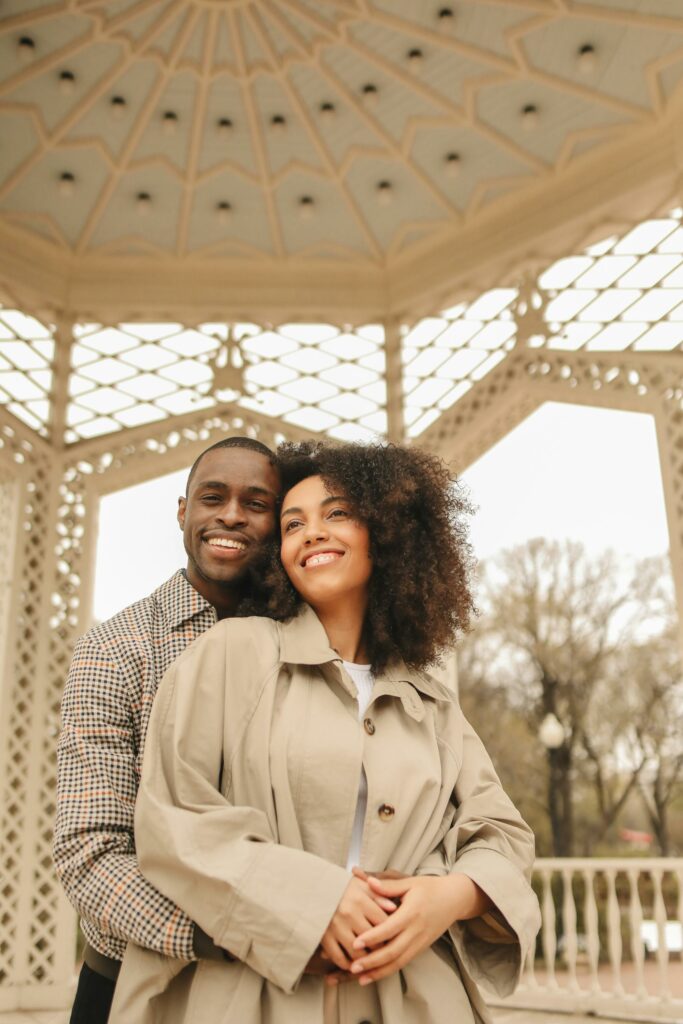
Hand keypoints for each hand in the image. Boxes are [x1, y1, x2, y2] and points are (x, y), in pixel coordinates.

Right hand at [320, 875, 396, 974]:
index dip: (391, 931)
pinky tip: (353, 964)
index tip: (395, 936)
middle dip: (381, 948)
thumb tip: (394, 908)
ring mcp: (335, 927)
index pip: (383, 922)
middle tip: (385, 951)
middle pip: (372, 940)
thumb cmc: (340, 886)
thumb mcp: (360, 885)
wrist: (311, 887)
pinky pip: (339, 958)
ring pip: (357, 953)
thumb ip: (378, 895)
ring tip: (371, 959)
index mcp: (360, 899)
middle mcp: (348, 913)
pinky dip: (348, 965)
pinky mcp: (324, 937)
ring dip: (366, 960)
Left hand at [348, 873, 489, 983]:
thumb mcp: (410, 883)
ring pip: (398, 962)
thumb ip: (388, 886)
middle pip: (393, 951)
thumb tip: (367, 881)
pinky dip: (389, 970)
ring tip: (360, 978)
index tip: (355, 942)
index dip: (372, 937)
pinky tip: (375, 974)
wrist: (455, 899)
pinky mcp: (421, 948)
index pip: (390, 928)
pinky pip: (404, 962)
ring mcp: (420, 942)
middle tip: (353, 966)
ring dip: (379, 971)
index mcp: (412, 912)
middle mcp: (417, 931)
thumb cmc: (430, 888)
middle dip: (372, 961)